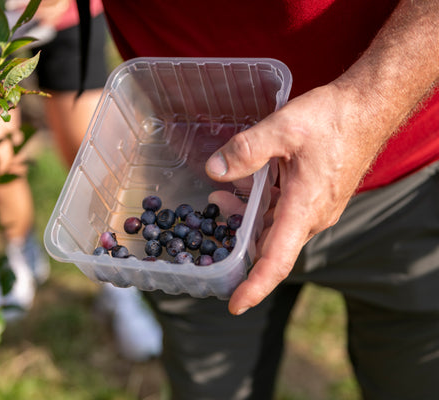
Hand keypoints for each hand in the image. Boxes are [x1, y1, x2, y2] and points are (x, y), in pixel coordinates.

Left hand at [206, 83, 384, 314]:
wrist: (368, 108)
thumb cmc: (332, 118)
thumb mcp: (283, 128)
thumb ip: (246, 150)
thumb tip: (214, 171)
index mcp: (304, 209)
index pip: (277, 260)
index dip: (254, 286)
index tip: (234, 305)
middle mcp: (312, 217)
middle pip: (269, 246)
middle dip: (238, 242)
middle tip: (211, 222)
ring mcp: (316, 209)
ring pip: (274, 229)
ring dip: (246, 220)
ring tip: (220, 198)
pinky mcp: (316, 198)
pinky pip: (284, 215)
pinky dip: (260, 208)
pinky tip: (245, 187)